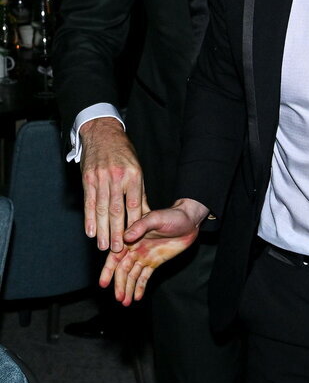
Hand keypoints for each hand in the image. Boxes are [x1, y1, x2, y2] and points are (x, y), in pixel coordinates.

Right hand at [79, 118, 148, 252]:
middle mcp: (117, 177)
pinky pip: (88, 202)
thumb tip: (145, 216)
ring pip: (101, 208)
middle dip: (116, 231)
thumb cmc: (123, 154)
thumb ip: (139, 193)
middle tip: (117, 249)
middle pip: (116, 209)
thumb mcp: (137, 170)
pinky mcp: (88, 179)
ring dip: (102, 229)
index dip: (132, 223)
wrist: (103, 134)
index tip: (133, 239)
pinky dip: (89, 218)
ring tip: (103, 245)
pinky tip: (90, 231)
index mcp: (133, 176)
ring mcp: (101, 178)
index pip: (133, 204)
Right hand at [99, 199, 206, 304]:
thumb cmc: (172, 216)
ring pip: (132, 275)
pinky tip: (136, 297)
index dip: (108, 270)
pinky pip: (144, 277)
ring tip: (125, 302)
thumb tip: (125, 236)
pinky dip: (140, 287)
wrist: (189, 221)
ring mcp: (144, 256)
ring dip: (128, 288)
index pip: (115, 256)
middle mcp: (134, 248)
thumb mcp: (156, 218)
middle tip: (118, 298)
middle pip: (122, 270)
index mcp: (131, 237)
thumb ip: (140, 226)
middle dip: (119, 284)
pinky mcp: (154, 262)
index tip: (103, 284)